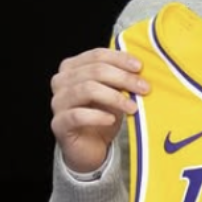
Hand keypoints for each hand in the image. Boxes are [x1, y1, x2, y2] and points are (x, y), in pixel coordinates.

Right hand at [50, 47, 148, 173]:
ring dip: (114, 97)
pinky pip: (77, 115)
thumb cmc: (102, 114)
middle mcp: (61, 81)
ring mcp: (58, 102)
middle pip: (94, 71)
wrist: (90, 146)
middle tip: (144, 88)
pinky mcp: (59, 123)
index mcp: (72, 67)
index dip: (120, 59)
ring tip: (132, 107)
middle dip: (123, 78)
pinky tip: (112, 119)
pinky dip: (97, 116)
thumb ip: (121, 78)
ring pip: (87, 89)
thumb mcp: (114, 92)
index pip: (97, 55)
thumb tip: (141, 69)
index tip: (140, 67)